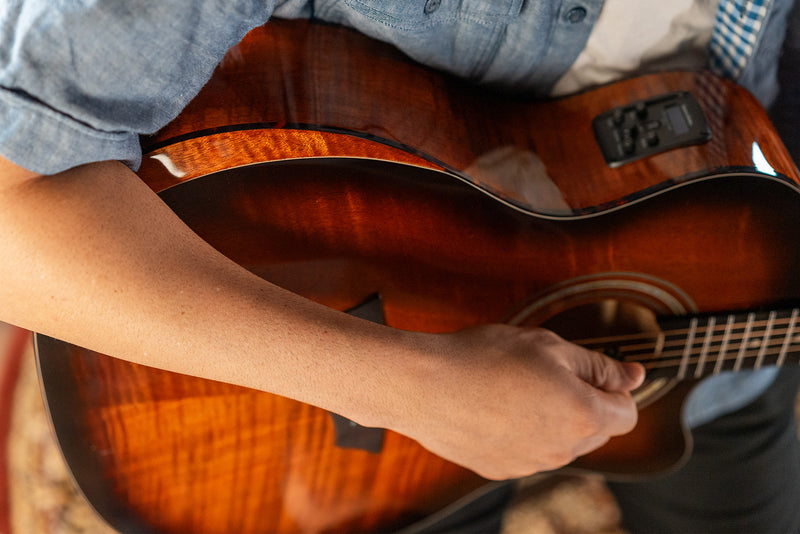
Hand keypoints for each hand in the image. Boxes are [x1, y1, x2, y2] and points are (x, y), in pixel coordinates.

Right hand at [391, 324, 644, 479]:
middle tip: (546, 372)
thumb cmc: (482, 358)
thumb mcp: (549, 346)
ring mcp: (530, 465)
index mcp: (582, 416)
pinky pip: (528, 451)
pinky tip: (495, 407)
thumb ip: (599, 365)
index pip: (627, 414)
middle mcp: (562, 450)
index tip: (592, 371)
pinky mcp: (501, 470)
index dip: (615, 388)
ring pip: (561, 443)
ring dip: (552, 418)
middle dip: (584, 403)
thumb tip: (633, 376)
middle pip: (596, 431)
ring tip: (515, 387)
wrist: (422, 385)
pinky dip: (522, 432)